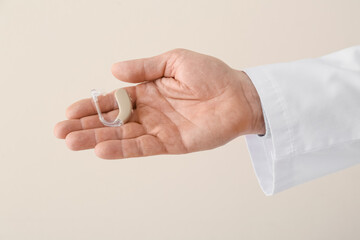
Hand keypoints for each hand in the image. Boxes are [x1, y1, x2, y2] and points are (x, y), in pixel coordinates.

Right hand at [54, 49, 264, 158]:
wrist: (239, 95)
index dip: (91, 106)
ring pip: (122, 136)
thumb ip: (144, 67)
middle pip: (112, 121)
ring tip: (72, 142)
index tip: (69, 111)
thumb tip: (114, 69)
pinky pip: (142, 147)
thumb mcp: (174, 61)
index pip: (113, 100)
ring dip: (97, 139)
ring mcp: (159, 129)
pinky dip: (122, 149)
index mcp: (148, 91)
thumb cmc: (211, 75)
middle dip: (86, 126)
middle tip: (61, 132)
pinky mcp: (171, 143)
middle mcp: (150, 112)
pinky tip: (102, 150)